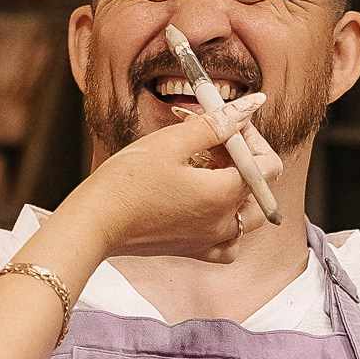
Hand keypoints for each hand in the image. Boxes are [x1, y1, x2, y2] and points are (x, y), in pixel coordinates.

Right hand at [65, 96, 276, 262]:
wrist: (94, 223)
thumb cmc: (126, 181)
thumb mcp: (172, 142)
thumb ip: (216, 124)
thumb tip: (251, 107)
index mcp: (223, 194)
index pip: (264, 164)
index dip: (250, 137)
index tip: (225, 122)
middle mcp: (223, 223)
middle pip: (260, 189)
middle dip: (245, 161)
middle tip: (214, 142)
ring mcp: (209, 241)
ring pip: (249, 217)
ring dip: (240, 191)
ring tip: (211, 172)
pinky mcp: (193, 251)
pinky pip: (228, 244)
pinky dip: (229, 227)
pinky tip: (210, 209)